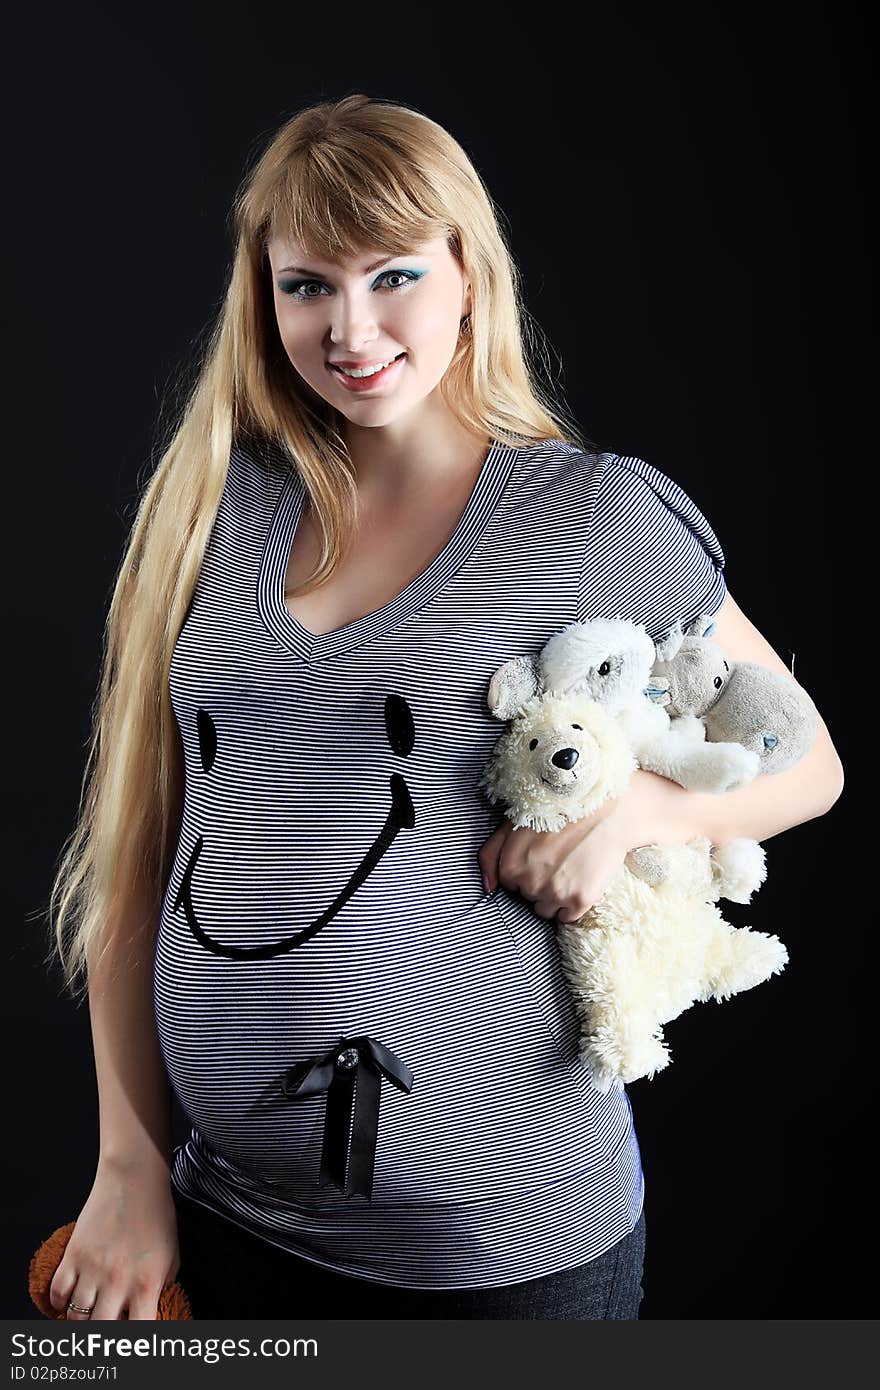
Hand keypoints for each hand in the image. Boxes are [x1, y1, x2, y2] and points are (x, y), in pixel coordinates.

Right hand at [49, 1156, 180, 1320]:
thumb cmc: (157, 1215)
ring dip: (81, 1318)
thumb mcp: (172, 1255)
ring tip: (87, 1312)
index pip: (137, 1332)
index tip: (130, 1335)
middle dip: (102, 1333)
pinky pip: (58, 1292)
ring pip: (75, 1316)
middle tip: (104, 1323)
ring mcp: (93, 1269)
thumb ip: (161, 1286)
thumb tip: (151, 1307)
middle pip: (100, 1331)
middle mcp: (118, 1282)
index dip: (133, 1340)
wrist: (135, 1179)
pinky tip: (68, 1299)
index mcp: (147, 1284)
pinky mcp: (74, 1254)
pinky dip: (59, 1302)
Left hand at [478, 799, 629, 923]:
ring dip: (555, 896)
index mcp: (510, 865)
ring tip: (570, 869)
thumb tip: (488, 887)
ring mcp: (555, 893)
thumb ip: (491, 854)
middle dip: (541, 882)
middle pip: (529, 898)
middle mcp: (529, 883)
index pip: (511, 885)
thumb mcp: (514, 823)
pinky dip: (573, 905)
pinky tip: (580, 880)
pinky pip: (568, 917)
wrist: (605, 809)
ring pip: (547, 910)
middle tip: (559, 859)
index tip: (541, 857)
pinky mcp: (580, 900)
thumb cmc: (558, 812)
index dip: (527, 871)